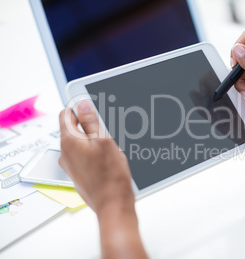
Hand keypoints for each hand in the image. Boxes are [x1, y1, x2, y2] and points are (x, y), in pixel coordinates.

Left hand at [59, 101, 147, 257]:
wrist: (113, 204)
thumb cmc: (110, 177)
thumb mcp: (104, 142)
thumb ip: (91, 122)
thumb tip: (82, 105)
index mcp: (69, 142)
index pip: (66, 114)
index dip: (80, 109)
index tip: (94, 112)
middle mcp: (65, 154)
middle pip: (74, 129)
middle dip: (90, 127)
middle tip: (108, 133)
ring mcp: (71, 166)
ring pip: (81, 143)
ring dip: (94, 141)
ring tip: (110, 149)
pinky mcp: (79, 174)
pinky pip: (84, 157)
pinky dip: (94, 154)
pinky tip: (108, 161)